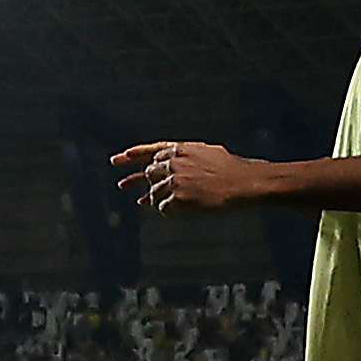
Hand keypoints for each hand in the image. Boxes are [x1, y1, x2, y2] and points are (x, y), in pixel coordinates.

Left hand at [110, 141, 261, 212]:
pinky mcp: (178, 197)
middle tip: (122, 185)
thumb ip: (185, 155)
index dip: (131, 156)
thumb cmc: (232, 169)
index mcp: (181, 149)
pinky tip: (175, 211)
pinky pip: (163, 207)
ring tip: (168, 203)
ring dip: (156, 199)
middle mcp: (174, 162)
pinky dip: (167, 211)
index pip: (150, 151)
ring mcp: (175, 179)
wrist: (245, 182)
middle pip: (149, 174)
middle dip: (136, 180)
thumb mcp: (207, 152)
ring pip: (153, 193)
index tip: (115, 161)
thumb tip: (168, 160)